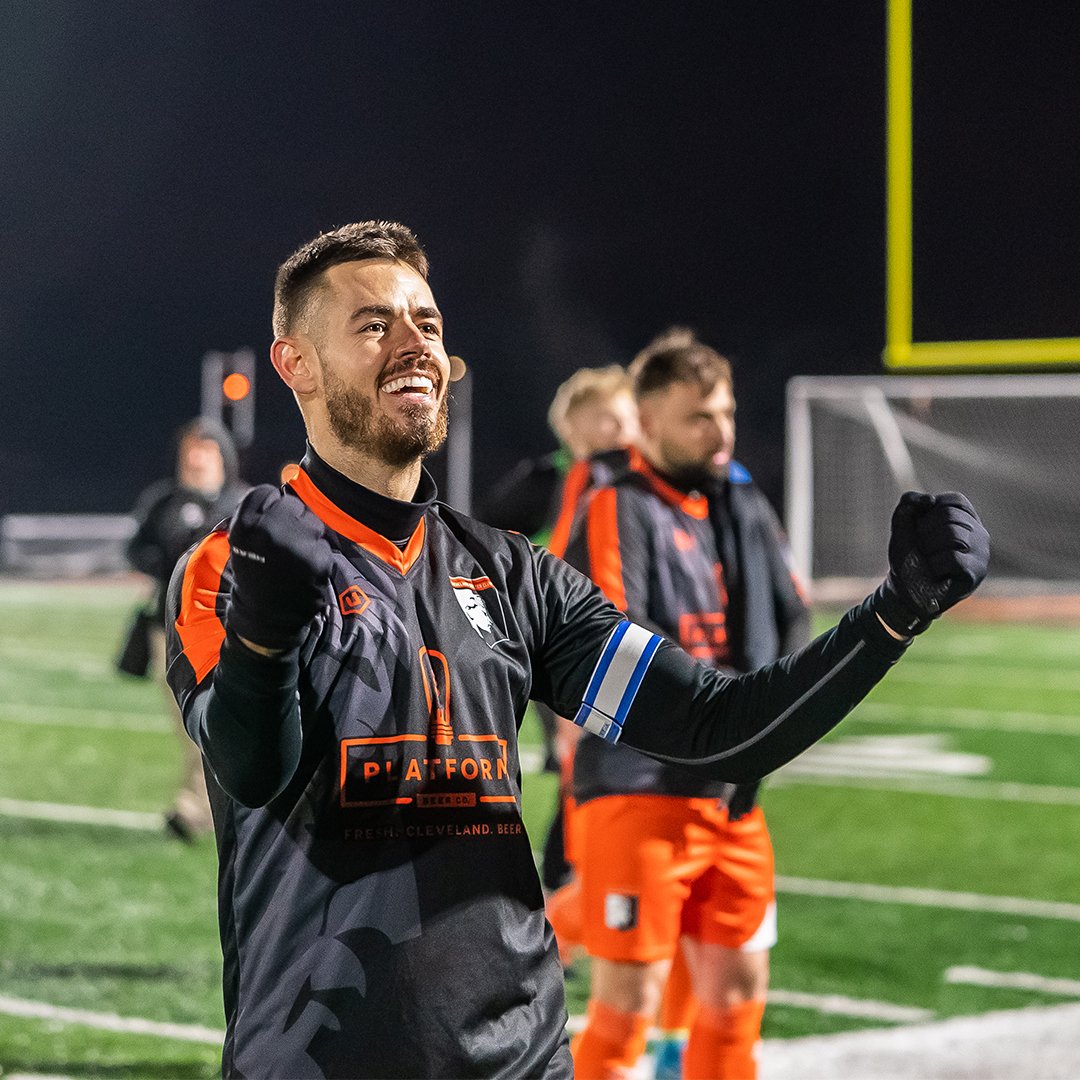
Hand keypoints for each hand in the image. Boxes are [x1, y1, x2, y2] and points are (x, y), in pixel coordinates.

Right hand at [226, 485, 333, 649]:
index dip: (270, 510)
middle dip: (293, 523)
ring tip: (292, 561)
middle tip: (282, 549)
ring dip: (309, 539)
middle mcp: (267, 530)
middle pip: (294, 505)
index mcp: (244, 523)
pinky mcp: (316, 560)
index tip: (266, 532)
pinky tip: (304, 572)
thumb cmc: (255, 573)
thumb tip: (291, 475)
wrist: (264, 618)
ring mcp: (294, 545)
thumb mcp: (244, 539)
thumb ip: (260, 511)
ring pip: (313, 523)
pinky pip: (324, 545)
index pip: (267, 493)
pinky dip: (319, 557)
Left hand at [873, 491, 988, 635]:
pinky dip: (935, 564)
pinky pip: (953, 557)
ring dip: (929, 549)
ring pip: (953, 535)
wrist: (902, 592)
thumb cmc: (908, 558)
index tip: (922, 531)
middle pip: (950, 517)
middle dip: (925, 533)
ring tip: (930, 561)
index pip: (954, 501)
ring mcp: (981, 555)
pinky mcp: (975, 573)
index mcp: (966, 520)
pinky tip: (936, 573)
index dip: (929, 514)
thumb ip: (909, 504)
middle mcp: (980, 534)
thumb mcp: (903, 525)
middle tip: (924, 551)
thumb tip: (929, 499)